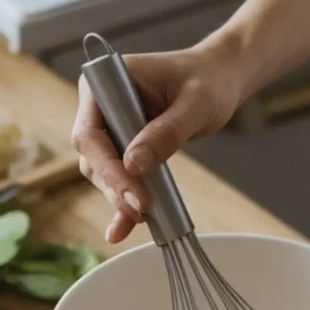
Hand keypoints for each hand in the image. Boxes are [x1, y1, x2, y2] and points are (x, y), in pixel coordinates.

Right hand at [72, 38, 247, 243]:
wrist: (218, 80)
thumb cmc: (207, 80)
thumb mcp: (195, 104)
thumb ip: (166, 132)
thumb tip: (134, 165)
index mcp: (107, 82)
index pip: (91, 133)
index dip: (109, 168)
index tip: (135, 195)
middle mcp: (101, 105)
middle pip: (94, 157)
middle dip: (115, 187)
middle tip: (141, 211)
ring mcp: (112, 127)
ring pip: (104, 172)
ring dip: (120, 197)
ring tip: (144, 217)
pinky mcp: (125, 146)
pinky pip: (120, 177)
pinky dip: (123, 201)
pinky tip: (122, 229)